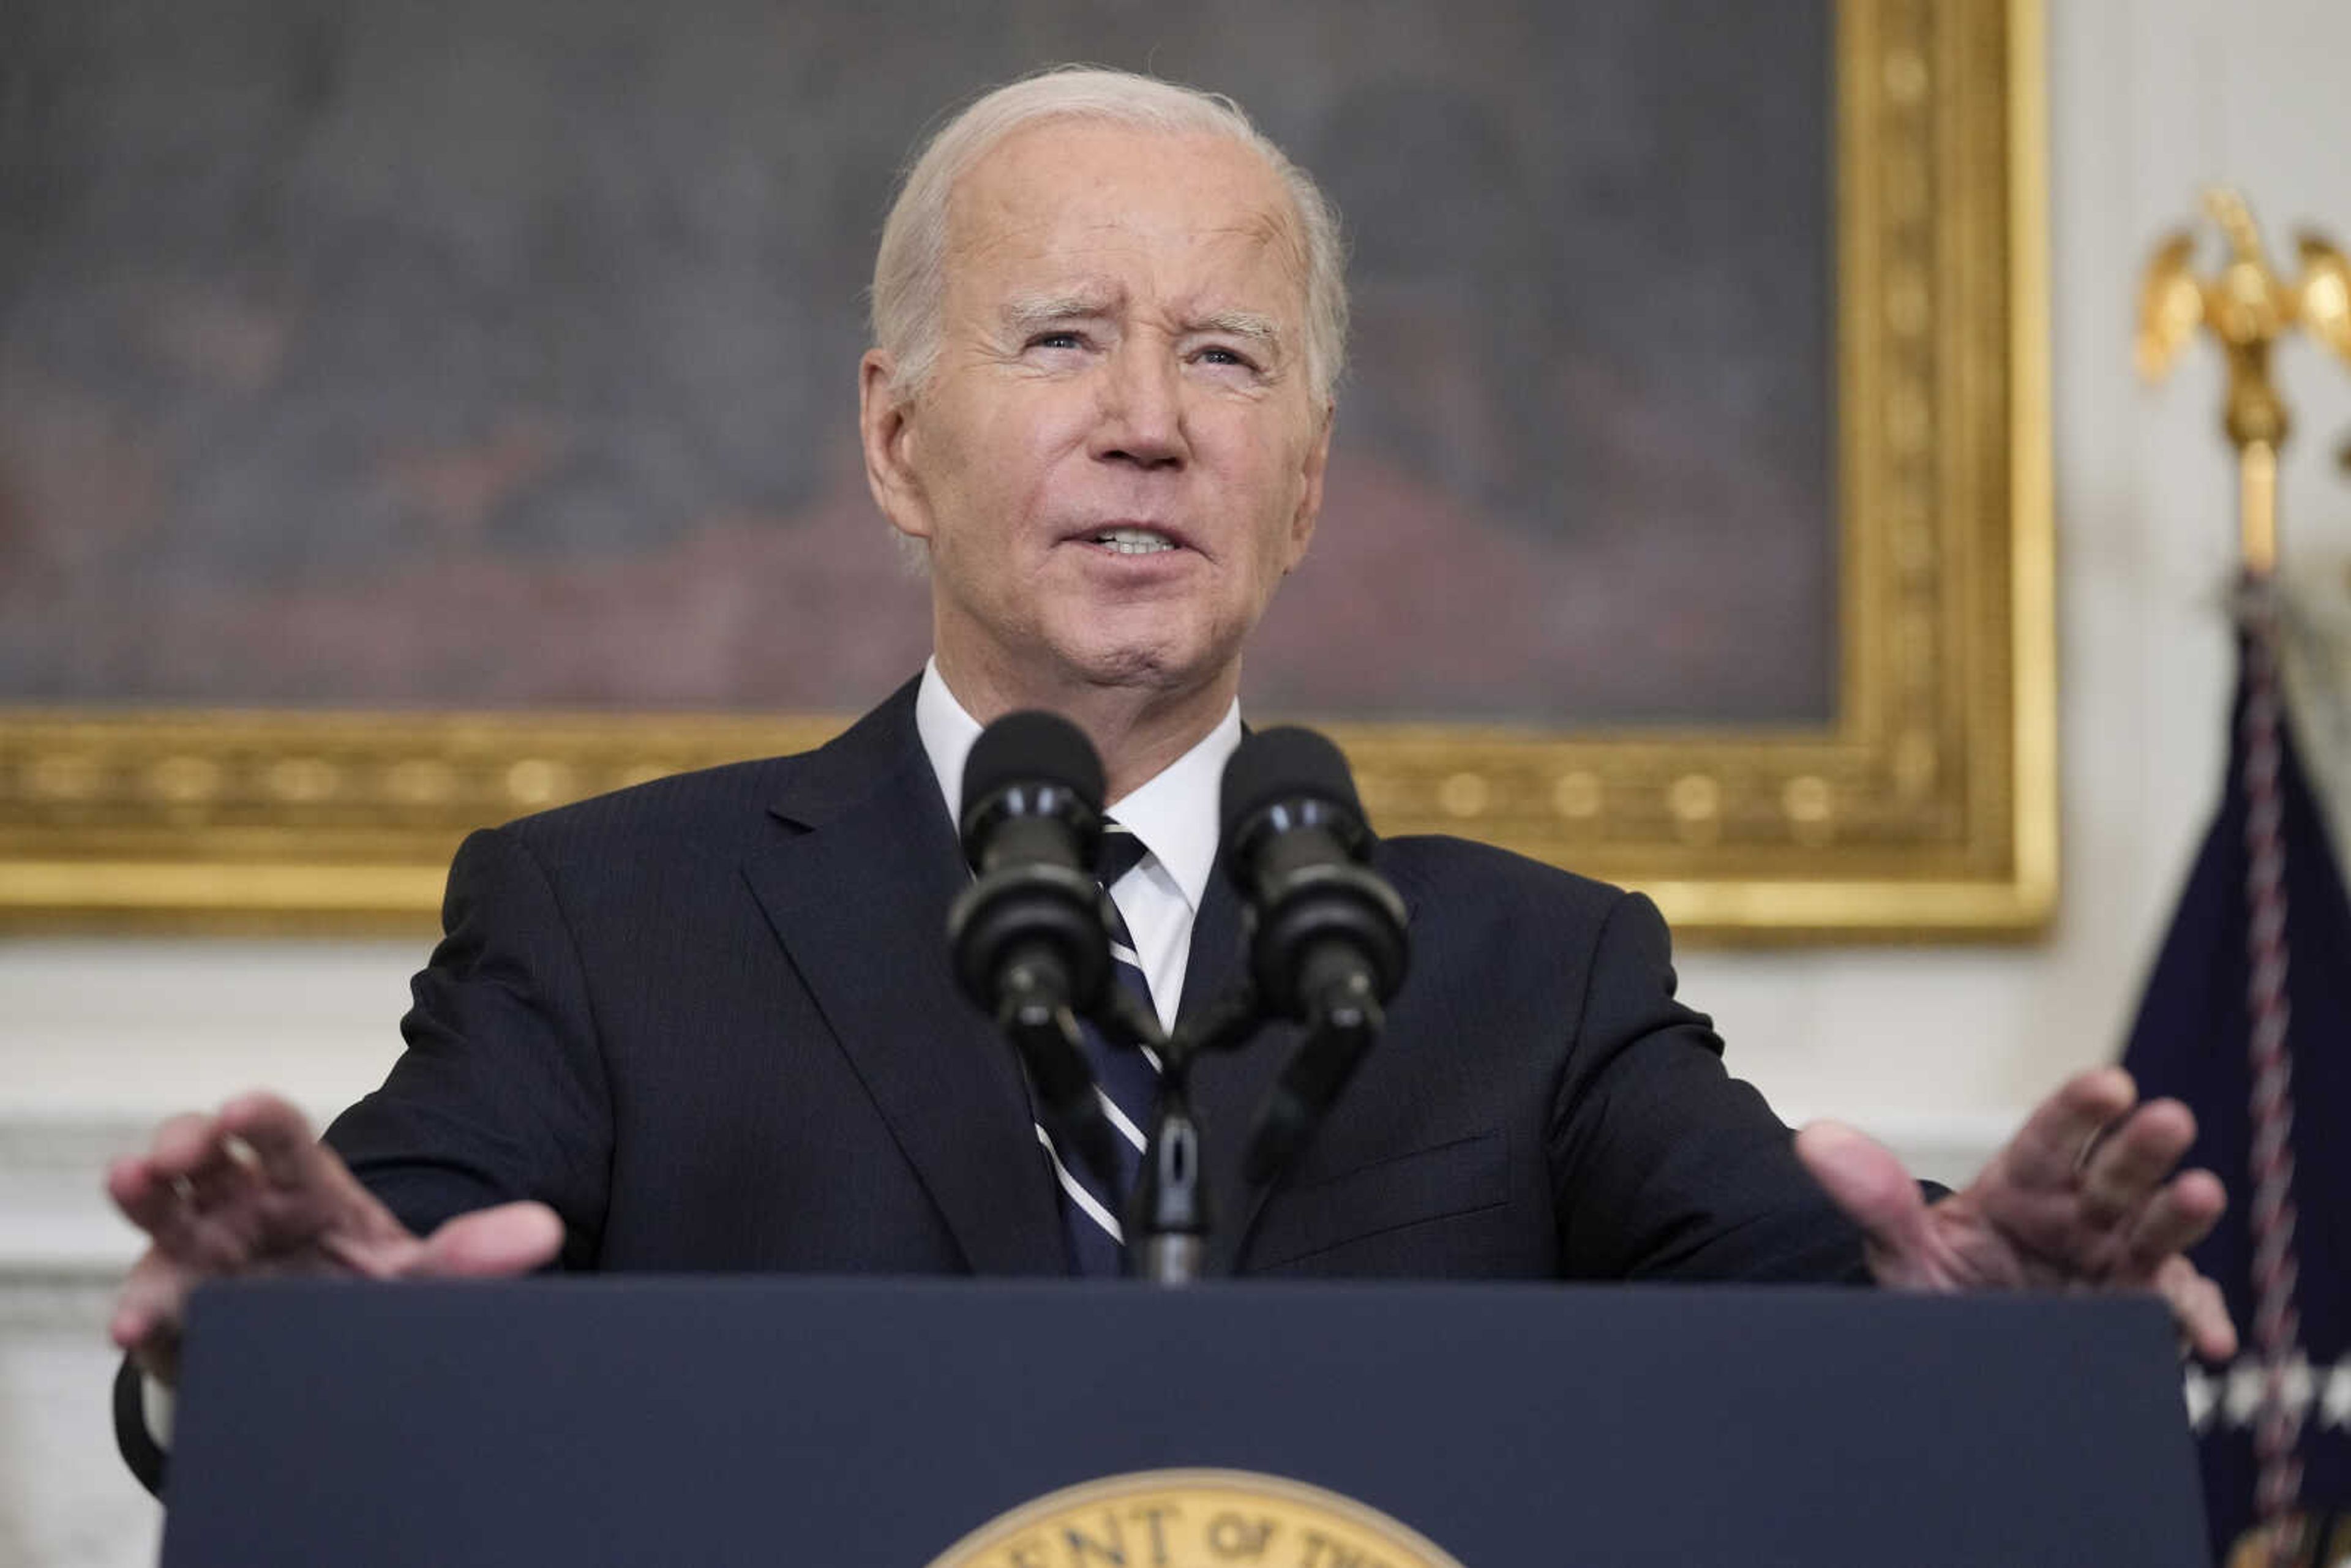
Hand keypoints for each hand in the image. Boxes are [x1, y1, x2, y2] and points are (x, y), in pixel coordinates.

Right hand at [106, 1091, 562, 1386]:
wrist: (332, 1360)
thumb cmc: (366, 1294)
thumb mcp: (420, 1276)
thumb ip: (473, 1254)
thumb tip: (542, 1231)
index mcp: (304, 1185)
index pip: (280, 1134)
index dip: (258, 1118)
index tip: (243, 1111)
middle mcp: (242, 1209)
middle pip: (202, 1158)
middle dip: (182, 1144)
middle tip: (175, 1153)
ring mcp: (201, 1257)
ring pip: (161, 1214)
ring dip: (140, 1196)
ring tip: (128, 1182)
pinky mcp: (178, 1314)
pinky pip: (151, 1305)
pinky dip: (140, 1312)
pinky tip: (134, 1323)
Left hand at [1795, 1066, 2236, 1359]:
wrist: (1967, 1361)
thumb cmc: (1945, 1293)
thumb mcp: (1905, 1252)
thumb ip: (1872, 1198)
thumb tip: (1814, 1138)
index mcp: (2022, 1186)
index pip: (2050, 1137)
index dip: (2079, 1108)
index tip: (2108, 1083)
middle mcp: (2078, 1215)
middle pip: (2114, 1173)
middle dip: (2141, 1146)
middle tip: (2167, 1117)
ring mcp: (2113, 1263)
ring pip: (2154, 1231)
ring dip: (2179, 1212)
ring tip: (2200, 1192)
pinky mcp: (2138, 1316)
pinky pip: (2175, 1313)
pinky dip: (2196, 1322)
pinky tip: (2206, 1339)